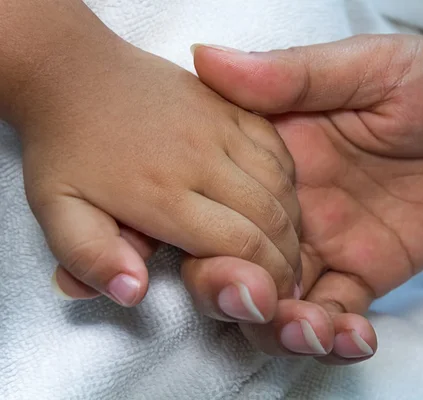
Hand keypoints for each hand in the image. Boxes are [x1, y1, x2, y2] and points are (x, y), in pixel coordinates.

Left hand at [17, 20, 301, 308]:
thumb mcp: (56, 212)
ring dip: (293, 223)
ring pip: (282, 183)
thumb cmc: (66, 150)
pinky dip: (288, 180)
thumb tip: (133, 292)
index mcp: (163, 192)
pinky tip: (281, 200)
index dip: (266, 280)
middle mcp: (202, 157)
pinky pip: (277, 148)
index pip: (241, 246)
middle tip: (287, 281)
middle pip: (272, 218)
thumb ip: (90, 257)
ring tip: (289, 248)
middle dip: (287, 259)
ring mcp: (220, 125)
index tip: (272, 299)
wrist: (73, 74)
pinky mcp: (229, 106)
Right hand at [186, 34, 422, 363]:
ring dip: (277, 328)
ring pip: (274, 302)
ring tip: (310, 328)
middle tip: (253, 298)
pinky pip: (336, 315)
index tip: (186, 250)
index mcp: (266, 153)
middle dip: (227, 291)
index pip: (206, 192)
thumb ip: (295, 74)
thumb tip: (208, 59)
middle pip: (226, 260)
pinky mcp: (359, 273)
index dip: (181, 225)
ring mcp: (318, 245)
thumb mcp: (369, 66)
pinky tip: (356, 337)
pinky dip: (336, 338)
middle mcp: (281, 206)